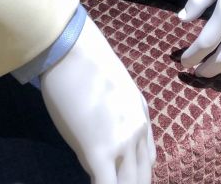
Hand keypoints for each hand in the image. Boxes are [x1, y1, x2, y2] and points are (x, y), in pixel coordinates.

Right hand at [40, 16, 155, 183]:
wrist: (72, 50)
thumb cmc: (84, 65)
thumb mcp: (114, 92)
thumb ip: (116, 120)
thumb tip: (103, 147)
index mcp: (141, 117)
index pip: (147, 160)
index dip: (133, 174)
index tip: (120, 177)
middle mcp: (138, 132)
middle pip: (141, 177)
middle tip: (113, 183)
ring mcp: (121, 143)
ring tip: (103, 183)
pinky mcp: (98, 151)